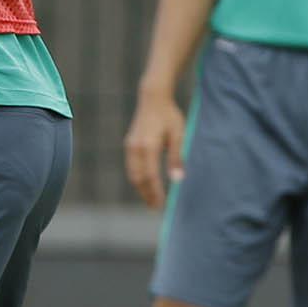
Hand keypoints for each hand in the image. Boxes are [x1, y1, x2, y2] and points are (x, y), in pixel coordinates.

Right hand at [122, 93, 185, 210]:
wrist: (152, 98)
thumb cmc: (169, 116)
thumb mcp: (179, 135)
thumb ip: (177, 157)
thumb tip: (178, 180)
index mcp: (148, 146)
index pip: (151, 176)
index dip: (156, 192)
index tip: (162, 205)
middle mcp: (135, 148)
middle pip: (138, 178)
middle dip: (146, 194)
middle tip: (155, 208)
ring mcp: (129, 147)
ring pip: (132, 174)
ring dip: (141, 188)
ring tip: (150, 199)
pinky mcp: (129, 145)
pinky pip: (132, 167)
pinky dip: (138, 179)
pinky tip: (146, 184)